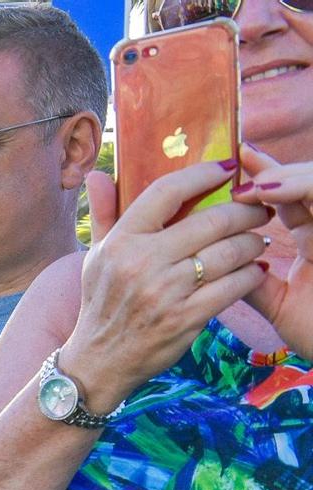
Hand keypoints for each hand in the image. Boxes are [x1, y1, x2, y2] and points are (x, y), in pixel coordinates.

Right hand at [61, 159, 269, 411]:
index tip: (228, 168)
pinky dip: (251, 275)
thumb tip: (96, 173)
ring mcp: (165, 292)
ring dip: (253, 243)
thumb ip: (105, 213)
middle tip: (259, 210)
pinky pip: (234, 286)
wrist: (97, 363)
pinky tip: (255, 270)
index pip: (167, 192)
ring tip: (258, 241)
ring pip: (229, 253)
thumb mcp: (95, 257)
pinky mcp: (185, 318)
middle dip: (246, 212)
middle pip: (211, 221)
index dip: (203, 174)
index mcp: (121, 242)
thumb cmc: (102, 304)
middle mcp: (141, 263)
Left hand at [238, 145, 312, 359]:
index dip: (268, 175)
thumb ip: (252, 280)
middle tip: (244, 165)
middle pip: (308, 182)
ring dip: (290, 178)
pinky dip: (303, 190)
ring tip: (258, 183)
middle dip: (276, 170)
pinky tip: (274, 193)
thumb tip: (212, 262)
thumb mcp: (279, 303)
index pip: (291, 196)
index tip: (238, 160)